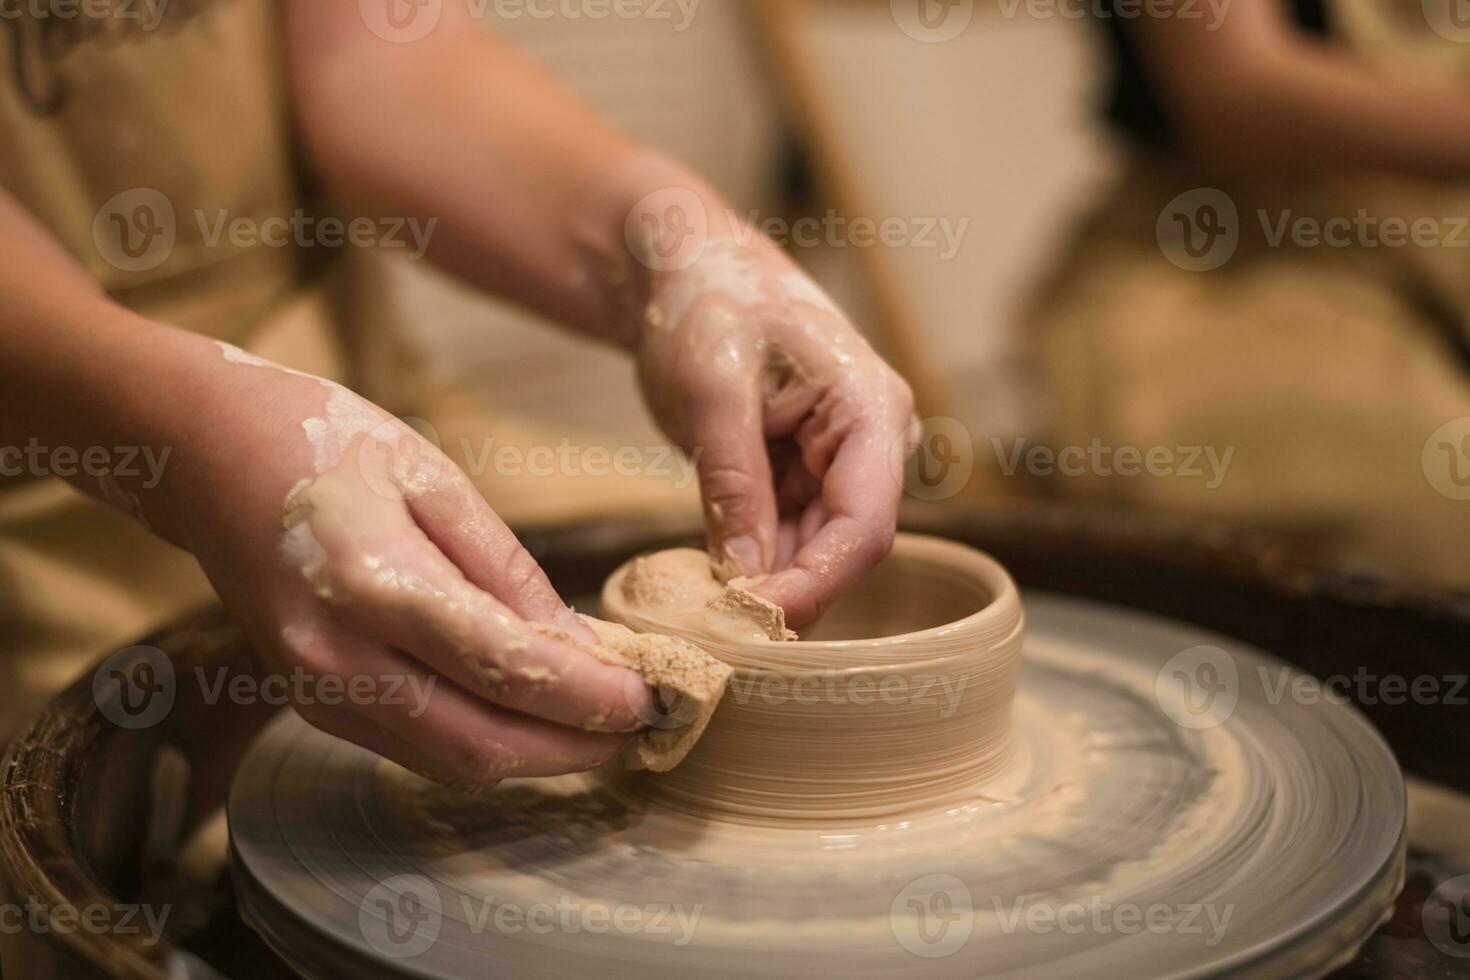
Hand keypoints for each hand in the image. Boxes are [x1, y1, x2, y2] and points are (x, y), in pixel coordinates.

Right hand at [172, 344, 653, 790]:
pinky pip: (415, 745)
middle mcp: (337, 658)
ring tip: (597, 720)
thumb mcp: (435, 479)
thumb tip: (580, 646)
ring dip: (533, 755)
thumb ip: (508, 571)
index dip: (590, 698)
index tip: (651, 697)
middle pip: (480, 747)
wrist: (201, 454)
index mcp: (374, 583)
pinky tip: (526, 707)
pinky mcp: (310, 702)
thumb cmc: (323, 444)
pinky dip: (482, 739)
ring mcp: (315, 691)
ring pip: (448, 763)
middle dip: (573, 749)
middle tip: (640, 724)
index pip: (507, 670)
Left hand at [635, 235, 917, 625]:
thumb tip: (745, 577)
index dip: (817, 582)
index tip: (757, 621)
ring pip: (813, 551)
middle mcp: (870, 442)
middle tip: (721, 631)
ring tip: (707, 614)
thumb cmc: (706, 302)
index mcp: (871, 410)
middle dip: (787, 591)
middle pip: (844, 547)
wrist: (683, 268)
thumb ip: (734, 482)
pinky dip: (749, 564)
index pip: (865, 523)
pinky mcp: (800, 475)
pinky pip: (784, 537)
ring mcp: (837, 461)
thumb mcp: (712, 391)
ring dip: (765, 585)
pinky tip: (709, 584)